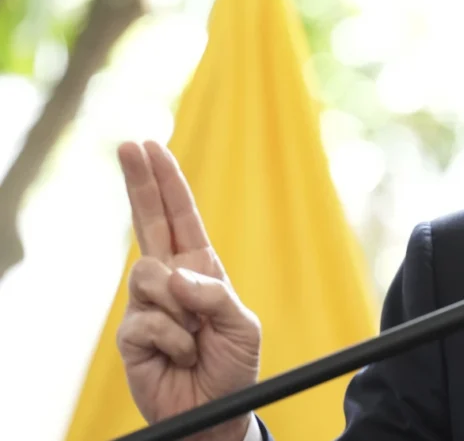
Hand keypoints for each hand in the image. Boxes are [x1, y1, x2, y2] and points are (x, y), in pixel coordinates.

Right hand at [114, 141, 260, 440]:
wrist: (216, 412)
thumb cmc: (234, 365)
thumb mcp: (242, 325)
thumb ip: (214, 295)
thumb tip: (173, 276)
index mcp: (201, 269)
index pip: (180, 218)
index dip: (166, 183)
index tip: (151, 147)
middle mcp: (171, 280)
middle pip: (148, 222)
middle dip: (139, 182)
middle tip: (128, 145)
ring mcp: (147, 305)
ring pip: (148, 276)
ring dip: (179, 307)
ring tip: (194, 336)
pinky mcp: (131, 335)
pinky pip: (146, 321)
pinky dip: (172, 339)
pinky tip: (180, 355)